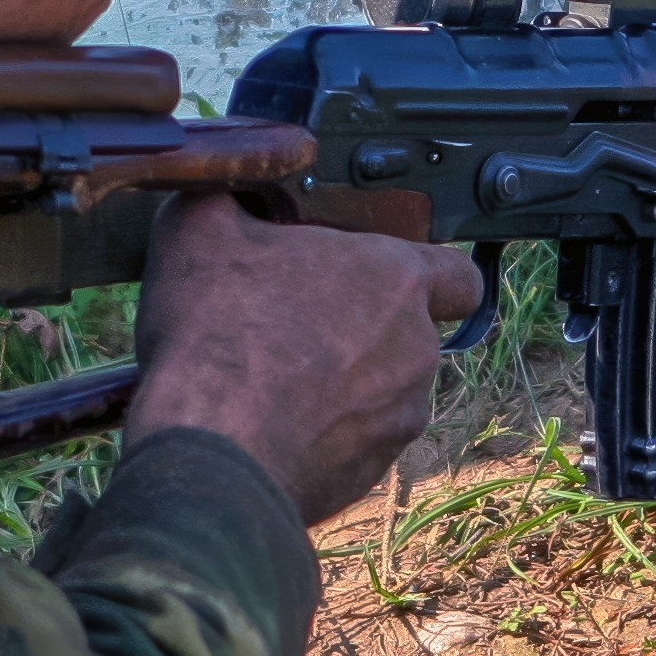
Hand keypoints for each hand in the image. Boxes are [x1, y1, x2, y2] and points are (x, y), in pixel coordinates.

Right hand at [127, 192, 482, 523]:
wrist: (209, 451)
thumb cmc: (216, 333)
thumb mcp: (199, 230)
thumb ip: (225, 194)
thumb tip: (221, 183)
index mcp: (394, 278)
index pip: (457, 272)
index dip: (428, 273)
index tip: (380, 277)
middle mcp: (415, 348)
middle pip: (406, 332)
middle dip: (363, 328)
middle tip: (299, 322)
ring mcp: (399, 416)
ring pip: (383, 391)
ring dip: (344, 383)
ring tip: (273, 378)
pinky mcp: (371, 472)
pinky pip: (355, 442)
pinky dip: (324, 434)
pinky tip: (269, 425)